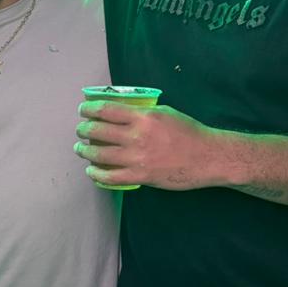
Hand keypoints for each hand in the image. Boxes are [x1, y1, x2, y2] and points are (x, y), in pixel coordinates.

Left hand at [74, 101, 222, 189]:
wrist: (207, 157)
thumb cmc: (188, 132)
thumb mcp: (164, 113)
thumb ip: (141, 113)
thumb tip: (119, 112)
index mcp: (143, 117)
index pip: (106, 110)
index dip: (89, 110)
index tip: (83, 110)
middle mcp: (137, 136)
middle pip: (97, 131)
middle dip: (83, 129)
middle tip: (80, 130)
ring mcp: (137, 158)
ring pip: (99, 155)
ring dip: (85, 151)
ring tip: (81, 149)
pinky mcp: (140, 176)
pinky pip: (110, 177)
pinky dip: (96, 174)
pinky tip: (91, 170)